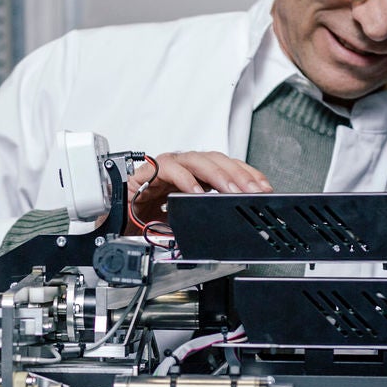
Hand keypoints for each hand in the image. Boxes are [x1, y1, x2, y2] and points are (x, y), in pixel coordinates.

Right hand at [129, 151, 270, 227]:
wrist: (120, 218)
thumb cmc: (151, 214)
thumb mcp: (188, 218)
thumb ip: (208, 216)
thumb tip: (236, 226)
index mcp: (198, 174)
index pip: (230, 167)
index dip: (249, 175)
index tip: (266, 189)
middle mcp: (186, 165)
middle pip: (219, 160)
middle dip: (240, 176)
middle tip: (253, 192)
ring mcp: (169, 165)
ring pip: (199, 161)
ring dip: (218, 176)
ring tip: (231, 192)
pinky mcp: (150, 171)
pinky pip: (171, 171)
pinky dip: (186, 181)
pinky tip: (196, 193)